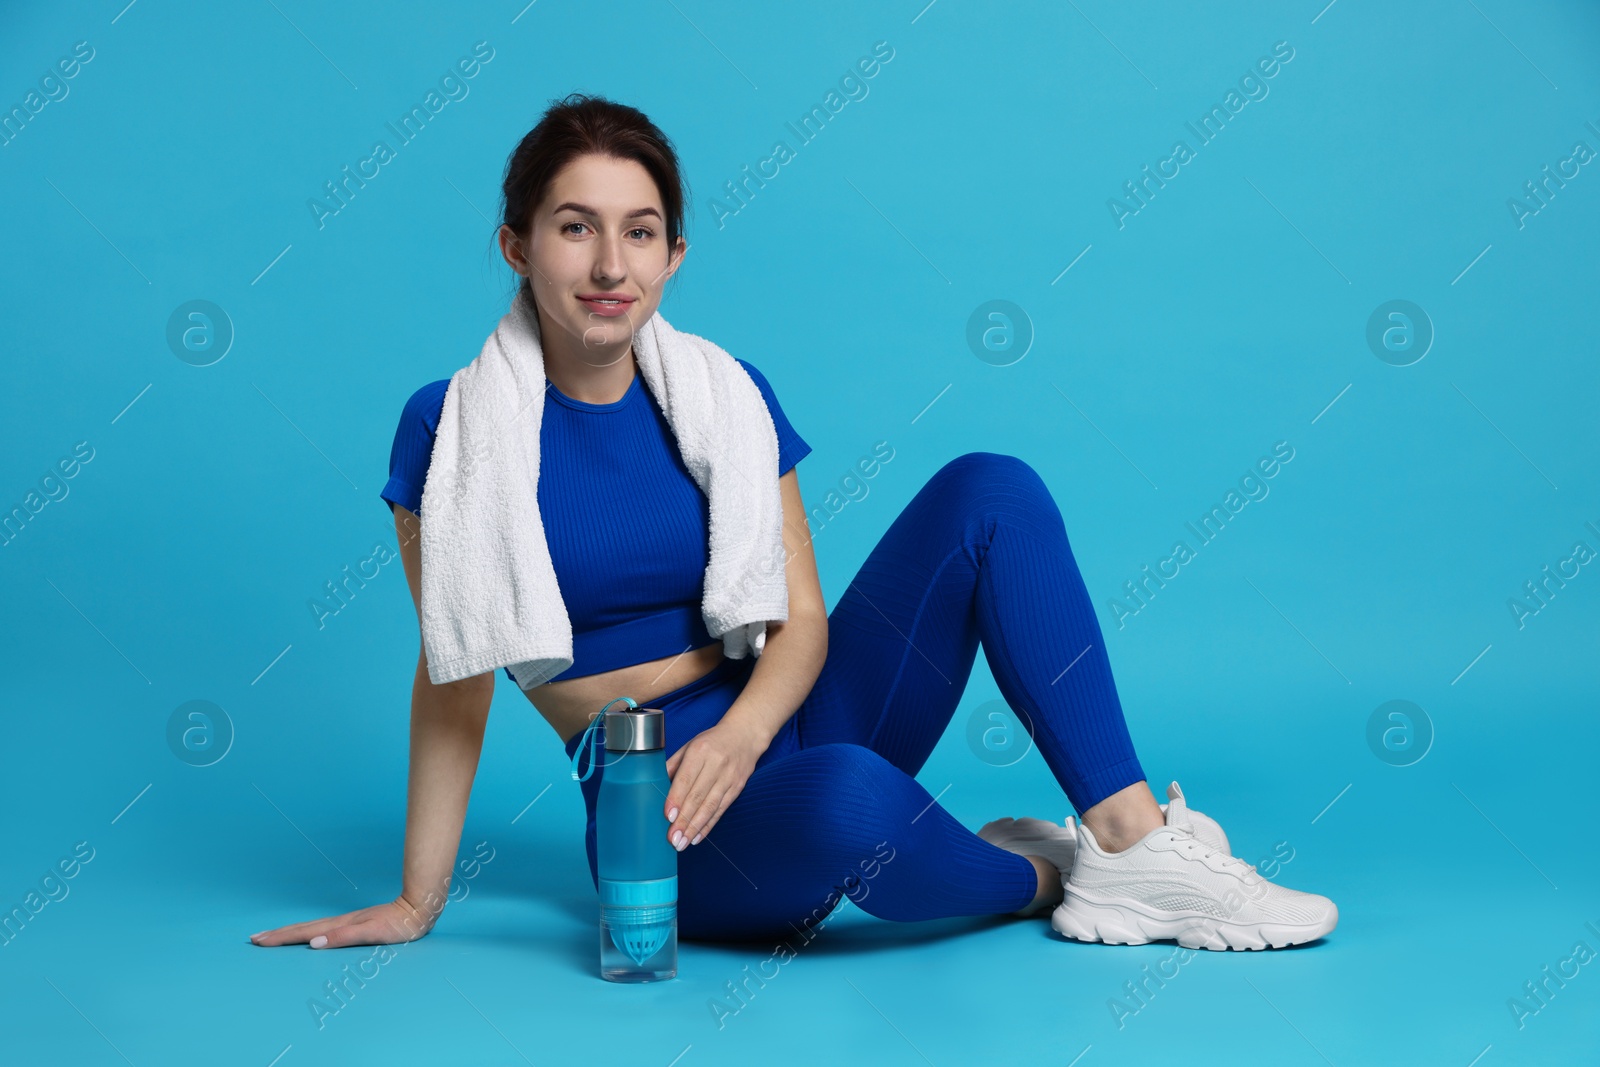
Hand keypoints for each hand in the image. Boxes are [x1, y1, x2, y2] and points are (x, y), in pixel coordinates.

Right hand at [248, 893, 442, 948]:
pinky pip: (324, 928)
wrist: (419, 909)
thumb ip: (343, 937)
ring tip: (272, 935)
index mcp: (340, 926)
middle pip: (303, 928)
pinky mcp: (356, 923)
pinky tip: (308, 936)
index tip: (259, 941)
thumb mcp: (372, 933)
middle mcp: (340, 922)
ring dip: (290, 932)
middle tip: (254, 939)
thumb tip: (313, 943)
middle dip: (278, 935)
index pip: (304, 933)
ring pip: (311, 927)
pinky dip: (309, 931)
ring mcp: (347, 921)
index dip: (281, 938)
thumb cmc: (399, 925)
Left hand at [663, 719, 765, 850]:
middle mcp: (716, 764)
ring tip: (682, 843)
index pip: (686, 778)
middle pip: (698, 796)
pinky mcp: (737, 788)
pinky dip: (708, 825)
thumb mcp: (689, 746)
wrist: (745, 735)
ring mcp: (729, 777)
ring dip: (695, 827)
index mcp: (700, 751)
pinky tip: (697, 837)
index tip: (668, 816)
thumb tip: (656, 787)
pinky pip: (721, 810)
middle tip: (672, 838)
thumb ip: (673, 766)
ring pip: (710, 806)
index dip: (677, 798)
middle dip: (684, 820)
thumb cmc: (712, 742)